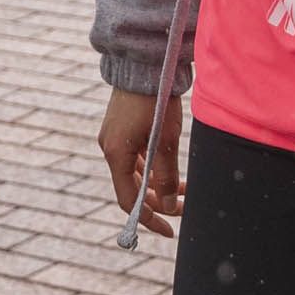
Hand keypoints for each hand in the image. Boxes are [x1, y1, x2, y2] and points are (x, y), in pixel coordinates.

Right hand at [100, 88, 182, 235]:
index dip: (149, 219)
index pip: (130, 201)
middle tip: (184, 209)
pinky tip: (169, 169)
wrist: (143, 63)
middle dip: (159, 202)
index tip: (170, 230)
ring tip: (184, 190)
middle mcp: (110, 148)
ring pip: (136, 173)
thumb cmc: (155, 101)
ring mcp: (113, 137)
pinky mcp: (120, 128)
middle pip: (133, 188)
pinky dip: (152, 168)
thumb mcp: (166, 141)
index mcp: (116, 155)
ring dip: (158, 184)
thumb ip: (167, 176)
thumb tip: (170, 207)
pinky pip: (135, 158)